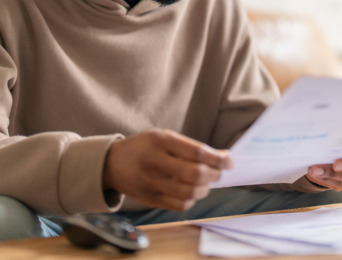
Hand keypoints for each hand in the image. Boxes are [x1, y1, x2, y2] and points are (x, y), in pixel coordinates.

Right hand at [103, 129, 232, 210]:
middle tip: (218, 173)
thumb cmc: (144, 147)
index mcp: (161, 140)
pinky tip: (191, 192)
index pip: (197, 152)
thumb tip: (223, 156)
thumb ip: (191, 147)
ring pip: (190, 192)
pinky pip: (179, 204)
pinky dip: (192, 199)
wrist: (112, 163)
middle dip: (214, 175)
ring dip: (205, 189)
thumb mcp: (164, 137)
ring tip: (205, 183)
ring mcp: (151, 182)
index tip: (229, 162)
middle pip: (196, 174)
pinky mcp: (149, 199)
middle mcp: (155, 161)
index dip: (217, 159)